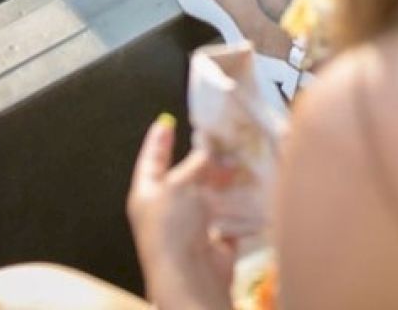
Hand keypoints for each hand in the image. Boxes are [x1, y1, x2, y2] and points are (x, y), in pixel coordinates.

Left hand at [126, 115, 238, 309]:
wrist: (190, 276)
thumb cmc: (174, 227)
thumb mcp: (179, 184)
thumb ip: (196, 164)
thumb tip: (211, 154)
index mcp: (147, 195)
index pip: (150, 160)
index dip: (158, 141)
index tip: (165, 121)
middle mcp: (166, 211)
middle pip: (185, 177)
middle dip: (204, 160)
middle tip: (221, 141)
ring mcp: (191, 228)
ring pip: (210, 196)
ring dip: (225, 181)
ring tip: (240, 163)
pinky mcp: (214, 242)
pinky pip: (229, 217)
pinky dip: (240, 205)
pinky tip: (250, 189)